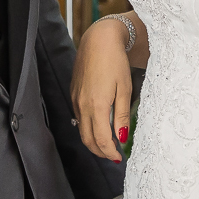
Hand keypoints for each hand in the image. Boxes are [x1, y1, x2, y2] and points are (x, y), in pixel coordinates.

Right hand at [71, 18, 133, 161]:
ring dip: (93, 141)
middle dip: (100, 151)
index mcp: (97, 105)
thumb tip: (122, 137)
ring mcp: (75, 99)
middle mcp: (82, 105)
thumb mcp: (125, 89)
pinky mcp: (73, 93)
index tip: (119, 157)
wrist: (98, 41)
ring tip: (108, 144)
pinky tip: (99, 125)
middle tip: (114, 155)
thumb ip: (122, 115)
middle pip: (87, 139)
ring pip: (81, 129)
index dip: (110, 152)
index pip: (101, 139)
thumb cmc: (115, 62)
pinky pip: (79, 117)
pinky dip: (88, 127)